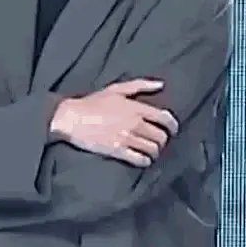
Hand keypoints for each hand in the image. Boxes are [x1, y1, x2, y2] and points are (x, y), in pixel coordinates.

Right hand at [50, 79, 178, 166]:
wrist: (72, 118)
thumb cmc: (93, 102)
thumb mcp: (117, 89)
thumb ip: (141, 85)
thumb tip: (161, 85)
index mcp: (136, 107)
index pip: (164, 118)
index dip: (173, 125)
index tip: (173, 129)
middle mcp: (134, 123)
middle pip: (161, 136)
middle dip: (163, 139)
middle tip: (159, 140)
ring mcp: (127, 138)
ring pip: (153, 150)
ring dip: (155, 151)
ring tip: (151, 150)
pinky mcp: (118, 151)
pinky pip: (140, 160)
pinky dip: (145, 161)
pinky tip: (143, 159)